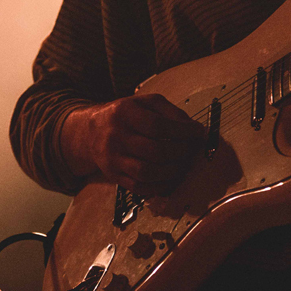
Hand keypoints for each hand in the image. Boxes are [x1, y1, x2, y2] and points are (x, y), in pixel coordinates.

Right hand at [60, 93, 205, 196]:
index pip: (157, 125)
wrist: (92, 131)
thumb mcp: (145, 103)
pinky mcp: (113, 176)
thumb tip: (194, 128)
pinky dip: (160, 186)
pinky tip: (171, 178)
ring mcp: (113, 158)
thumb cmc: (126, 115)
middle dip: (180, 153)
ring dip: (172, 172)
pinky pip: (139, 187)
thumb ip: (170, 111)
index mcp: (124, 113)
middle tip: (192, 151)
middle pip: (154, 151)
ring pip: (147, 172)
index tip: (198, 133)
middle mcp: (115, 136)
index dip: (182, 132)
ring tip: (184, 165)